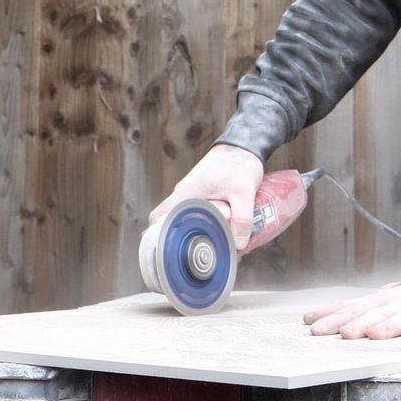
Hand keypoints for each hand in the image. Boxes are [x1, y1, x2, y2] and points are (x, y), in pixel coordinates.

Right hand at [148, 144, 264, 250]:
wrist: (244, 143)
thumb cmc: (239, 163)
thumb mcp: (244, 192)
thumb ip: (242, 219)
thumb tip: (238, 246)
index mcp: (186, 193)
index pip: (158, 216)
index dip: (155, 236)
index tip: (163, 253)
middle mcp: (185, 193)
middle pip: (170, 221)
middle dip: (178, 240)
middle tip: (190, 257)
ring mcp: (193, 193)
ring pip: (185, 217)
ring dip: (193, 232)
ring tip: (208, 249)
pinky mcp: (203, 193)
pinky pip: (196, 212)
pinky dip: (202, 224)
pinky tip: (217, 234)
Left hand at [302, 274, 400, 340]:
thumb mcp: (379, 301)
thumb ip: (351, 309)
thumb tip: (313, 317)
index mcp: (380, 301)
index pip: (353, 308)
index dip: (333, 317)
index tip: (312, 325)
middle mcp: (398, 303)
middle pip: (375, 314)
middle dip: (358, 323)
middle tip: (342, 334)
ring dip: (390, 326)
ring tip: (375, 335)